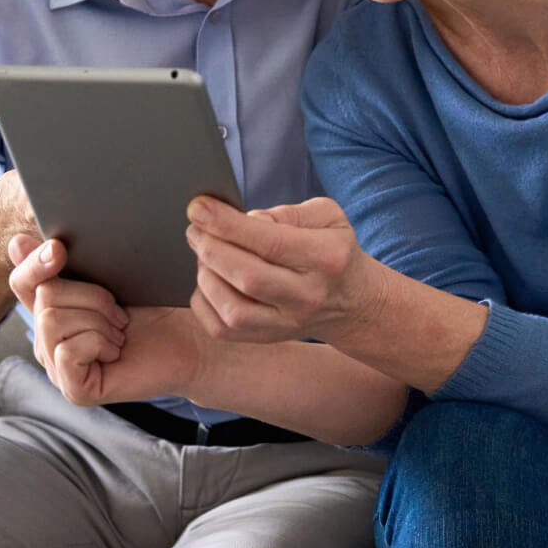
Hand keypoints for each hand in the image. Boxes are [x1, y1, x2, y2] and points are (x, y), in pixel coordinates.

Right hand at [7, 234, 203, 405]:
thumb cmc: (152, 306)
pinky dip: (99, 343)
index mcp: (51, 309)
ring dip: (98, 320)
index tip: (59, 248)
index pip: (22, 281)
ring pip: (53, 322)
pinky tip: (116, 351)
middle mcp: (47, 340)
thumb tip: (17, 242)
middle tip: (119, 311)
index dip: (34, 262)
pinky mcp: (74, 390)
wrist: (190, 340)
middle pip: (44, 296)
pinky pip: (68, 351)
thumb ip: (66, 263)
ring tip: (119, 331)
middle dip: (91, 295)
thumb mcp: (107, 276)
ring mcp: (58, 368)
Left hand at [185, 195, 381, 343]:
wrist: (352, 304)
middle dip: (210, 248)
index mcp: (325, 258)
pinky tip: (209, 280)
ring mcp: (286, 324)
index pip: (270, 242)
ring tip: (204, 253)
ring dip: (206, 276)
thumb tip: (249, 220)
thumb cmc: (332, 251)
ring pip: (233, 309)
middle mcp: (306, 296)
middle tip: (195, 228)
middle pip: (247, 277)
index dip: (227, 224)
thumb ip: (288, 213)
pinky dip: (204, 302)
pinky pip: (222, 330)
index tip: (199, 207)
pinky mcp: (266, 339)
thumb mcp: (328, 217)